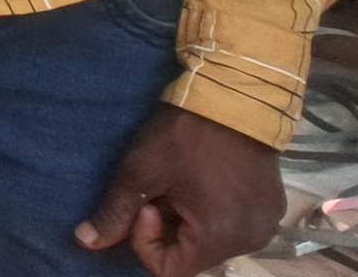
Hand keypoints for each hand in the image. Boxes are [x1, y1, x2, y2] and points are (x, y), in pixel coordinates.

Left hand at [78, 106, 282, 274]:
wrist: (235, 97)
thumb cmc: (184, 136)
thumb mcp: (141, 172)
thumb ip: (114, 213)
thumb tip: (85, 242)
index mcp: (220, 238)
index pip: (170, 270)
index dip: (145, 243)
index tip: (144, 205)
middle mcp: (250, 240)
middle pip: (192, 256)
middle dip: (165, 229)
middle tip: (159, 191)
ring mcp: (266, 224)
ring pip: (211, 241)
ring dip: (187, 220)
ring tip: (181, 184)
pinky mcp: (272, 207)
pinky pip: (233, 225)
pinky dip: (211, 213)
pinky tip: (203, 182)